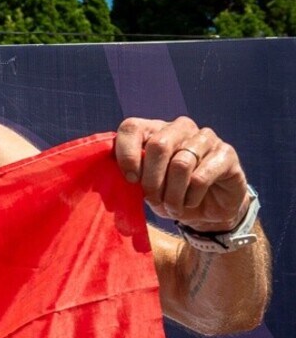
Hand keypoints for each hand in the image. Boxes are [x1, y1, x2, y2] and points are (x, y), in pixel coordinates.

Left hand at [115, 117, 250, 231]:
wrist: (207, 210)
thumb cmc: (169, 194)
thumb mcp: (144, 186)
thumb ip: (129, 175)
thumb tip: (110, 175)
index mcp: (154, 130)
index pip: (132, 127)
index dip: (126, 154)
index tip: (129, 179)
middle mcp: (180, 128)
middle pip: (158, 145)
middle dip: (151, 180)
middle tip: (153, 199)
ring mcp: (206, 138)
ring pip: (180, 164)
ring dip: (172, 194)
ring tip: (172, 207)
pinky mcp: (226, 153)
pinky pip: (201, 177)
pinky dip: (191, 197)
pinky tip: (191, 202)